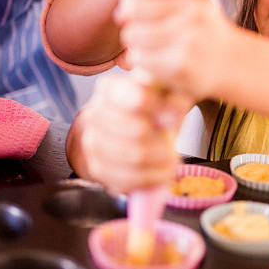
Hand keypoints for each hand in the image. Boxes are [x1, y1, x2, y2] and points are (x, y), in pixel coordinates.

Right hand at [66, 72, 191, 194]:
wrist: (125, 129)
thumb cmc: (149, 108)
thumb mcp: (166, 93)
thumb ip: (174, 98)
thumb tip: (172, 116)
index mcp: (111, 89)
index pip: (138, 97)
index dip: (160, 108)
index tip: (173, 116)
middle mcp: (95, 115)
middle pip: (137, 130)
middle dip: (163, 139)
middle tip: (172, 140)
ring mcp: (93, 144)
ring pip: (135, 157)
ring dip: (161, 160)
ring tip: (170, 157)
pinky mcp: (99, 169)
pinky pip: (129, 179)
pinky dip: (153, 178)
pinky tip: (161, 171)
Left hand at [117, 0, 235, 99]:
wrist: (233, 63)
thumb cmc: (202, 30)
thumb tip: (121, 12)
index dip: (134, 0)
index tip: (143, 12)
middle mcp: (193, 9)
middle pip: (133, 6)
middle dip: (132, 21)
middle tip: (147, 32)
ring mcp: (188, 37)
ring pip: (132, 34)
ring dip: (136, 44)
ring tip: (156, 48)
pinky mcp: (180, 64)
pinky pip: (139, 57)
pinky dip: (143, 62)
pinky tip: (161, 63)